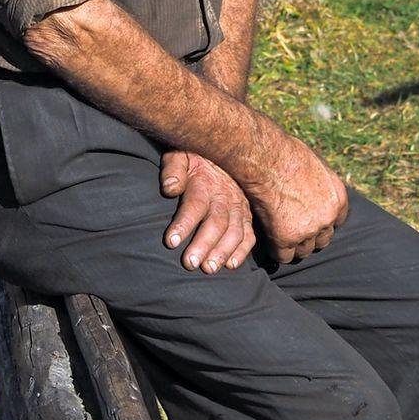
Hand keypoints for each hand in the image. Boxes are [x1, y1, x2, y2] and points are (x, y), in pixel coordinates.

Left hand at [160, 151, 255, 273]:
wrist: (225, 150)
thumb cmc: (194, 158)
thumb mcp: (180, 154)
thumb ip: (174, 170)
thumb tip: (169, 188)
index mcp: (205, 182)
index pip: (195, 205)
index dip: (183, 224)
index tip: (170, 242)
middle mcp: (225, 196)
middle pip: (216, 222)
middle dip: (203, 244)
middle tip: (190, 263)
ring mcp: (239, 207)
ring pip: (234, 232)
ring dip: (222, 252)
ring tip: (208, 269)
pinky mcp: (248, 215)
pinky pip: (249, 235)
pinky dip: (242, 251)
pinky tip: (231, 265)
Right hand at [242, 131, 349, 264]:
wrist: (266, 158)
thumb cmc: (283, 151)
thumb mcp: (313, 162)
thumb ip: (318, 180)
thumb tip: (311, 183)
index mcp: (337, 197)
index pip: (337, 221)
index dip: (322, 222)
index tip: (310, 220)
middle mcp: (327, 216)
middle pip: (323, 240)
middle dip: (310, 237)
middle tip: (292, 232)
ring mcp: (308, 229)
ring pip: (304, 251)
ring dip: (293, 247)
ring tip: (278, 239)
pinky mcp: (287, 238)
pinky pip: (283, 256)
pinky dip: (276, 251)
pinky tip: (267, 242)